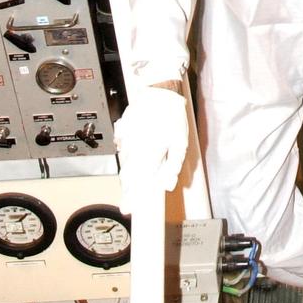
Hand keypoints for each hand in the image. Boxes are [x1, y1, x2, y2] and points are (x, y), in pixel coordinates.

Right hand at [114, 86, 188, 214]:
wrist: (159, 92)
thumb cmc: (172, 117)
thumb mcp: (180, 143)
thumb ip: (172, 166)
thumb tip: (167, 185)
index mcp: (147, 153)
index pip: (136, 183)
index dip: (131, 198)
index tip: (128, 209)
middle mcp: (132, 148)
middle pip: (127, 175)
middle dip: (128, 190)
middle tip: (129, 201)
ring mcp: (125, 139)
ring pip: (124, 162)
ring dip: (129, 173)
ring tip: (137, 177)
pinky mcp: (122, 131)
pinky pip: (123, 148)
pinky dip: (127, 155)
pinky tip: (136, 153)